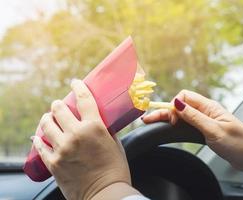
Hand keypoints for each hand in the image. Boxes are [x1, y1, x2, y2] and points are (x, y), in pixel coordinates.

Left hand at [32, 79, 135, 199]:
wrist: (106, 194)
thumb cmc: (115, 169)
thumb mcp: (116, 144)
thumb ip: (106, 130)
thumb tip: (100, 121)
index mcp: (94, 127)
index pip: (84, 99)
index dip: (78, 87)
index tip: (75, 82)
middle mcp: (76, 135)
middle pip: (59, 109)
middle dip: (58, 104)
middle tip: (59, 105)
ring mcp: (62, 149)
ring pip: (46, 124)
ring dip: (47, 118)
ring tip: (48, 118)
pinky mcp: (53, 163)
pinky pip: (40, 145)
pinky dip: (39, 139)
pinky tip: (39, 137)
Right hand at [143, 90, 242, 171]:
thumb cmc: (238, 143)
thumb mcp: (214, 130)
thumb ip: (194, 117)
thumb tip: (177, 103)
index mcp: (209, 107)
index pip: (184, 97)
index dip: (175, 106)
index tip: (172, 121)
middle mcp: (205, 111)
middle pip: (180, 106)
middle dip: (165, 111)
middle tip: (148, 119)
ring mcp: (205, 120)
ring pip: (182, 115)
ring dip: (169, 118)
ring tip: (154, 123)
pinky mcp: (205, 130)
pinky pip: (188, 124)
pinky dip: (177, 125)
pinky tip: (170, 128)